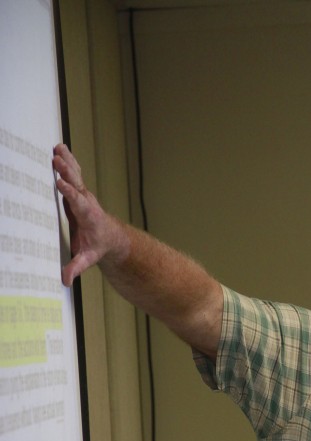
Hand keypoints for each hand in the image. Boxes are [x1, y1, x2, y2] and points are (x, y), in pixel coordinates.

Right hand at [52, 143, 126, 285]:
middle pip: (76, 185)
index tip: (59, 183)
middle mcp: (86, 202)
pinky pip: (74, 174)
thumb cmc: (98, 246)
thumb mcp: (89, 258)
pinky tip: (60, 148)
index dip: (69, 193)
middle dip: (67, 173)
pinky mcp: (80, 191)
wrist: (111, 237)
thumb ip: (78, 266)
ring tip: (57, 149)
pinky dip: (67, 161)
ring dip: (66, 162)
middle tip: (56, 160)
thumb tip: (66, 280)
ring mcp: (84, 195)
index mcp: (88, 216)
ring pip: (75, 176)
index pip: (78, 202)